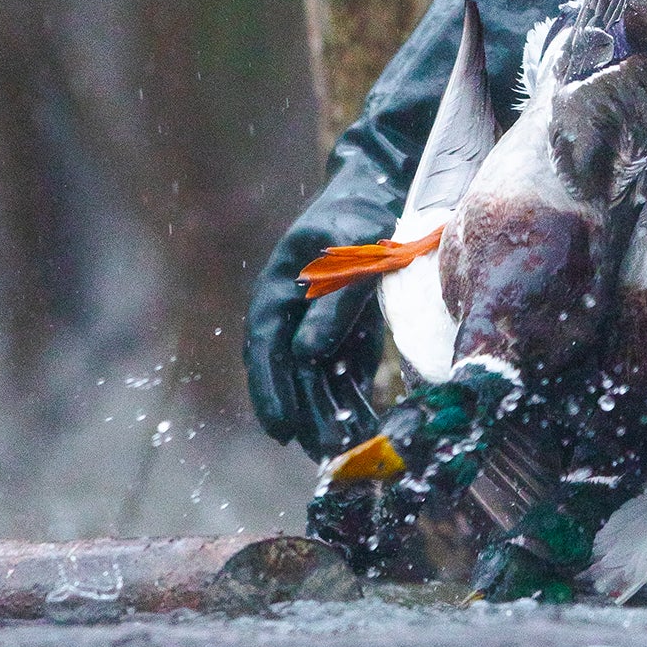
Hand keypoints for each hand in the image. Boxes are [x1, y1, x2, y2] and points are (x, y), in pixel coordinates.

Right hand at [243, 206, 381, 460]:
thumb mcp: (352, 249)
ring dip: (330, 416)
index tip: (280, 429)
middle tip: (329, 452)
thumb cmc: (360, 214)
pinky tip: (368, 427)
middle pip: (291, 374)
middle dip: (307, 415)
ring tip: (351, 449)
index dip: (270, 391)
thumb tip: (305, 354)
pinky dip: (353, 401)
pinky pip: (344, 375)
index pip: (264, 348)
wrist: (382, 194)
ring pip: (317, 382)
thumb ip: (335, 298)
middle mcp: (292, 315)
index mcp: (278, 289)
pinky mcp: (346, 336)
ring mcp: (318, 328)